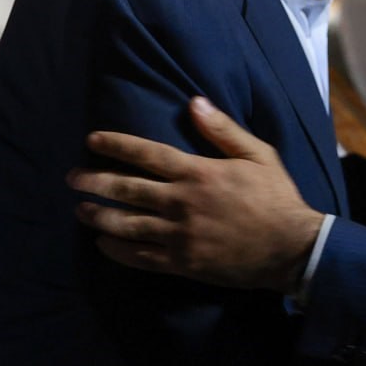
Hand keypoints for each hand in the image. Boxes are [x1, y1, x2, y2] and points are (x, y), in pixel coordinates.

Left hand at [68, 96, 324, 292]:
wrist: (291, 248)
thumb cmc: (277, 198)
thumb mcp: (259, 156)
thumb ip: (223, 130)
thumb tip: (195, 102)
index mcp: (198, 173)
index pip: (146, 154)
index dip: (116, 145)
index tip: (92, 140)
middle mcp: (181, 202)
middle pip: (126, 189)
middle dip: (95, 181)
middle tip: (73, 178)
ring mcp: (179, 235)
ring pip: (126, 224)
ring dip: (99, 215)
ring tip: (81, 210)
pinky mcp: (182, 262)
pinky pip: (140, 256)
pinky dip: (117, 250)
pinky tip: (104, 243)